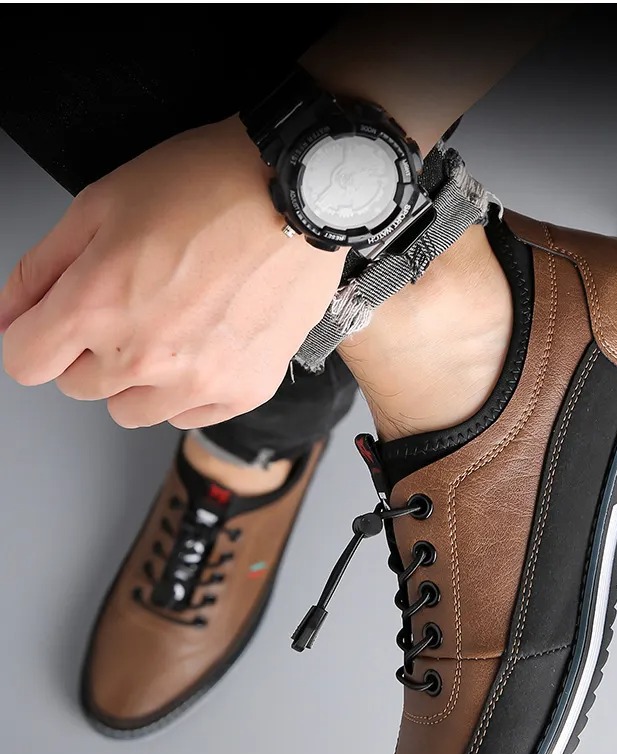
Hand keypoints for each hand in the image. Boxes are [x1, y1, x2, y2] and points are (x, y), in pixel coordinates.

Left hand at [0, 118, 345, 428]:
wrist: (298, 193)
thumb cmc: (206, 185)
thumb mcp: (100, 204)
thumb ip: (42, 269)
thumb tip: (8, 316)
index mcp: (96, 305)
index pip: (24, 362)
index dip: (32, 337)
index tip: (51, 325)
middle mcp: (145, 356)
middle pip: (78, 388)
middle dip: (88, 351)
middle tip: (128, 305)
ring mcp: (199, 380)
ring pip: (132, 411)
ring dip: (136, 379)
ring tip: (169, 328)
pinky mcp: (244, 389)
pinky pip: (188, 416)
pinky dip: (187, 389)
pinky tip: (205, 343)